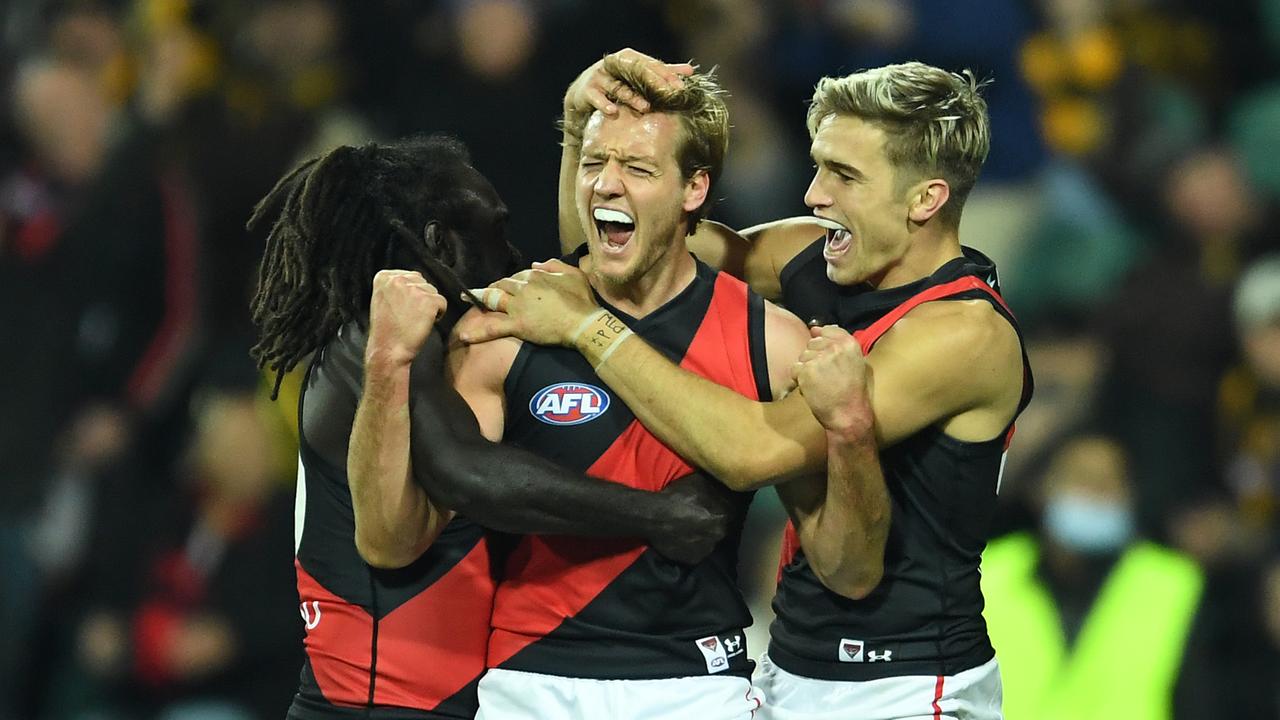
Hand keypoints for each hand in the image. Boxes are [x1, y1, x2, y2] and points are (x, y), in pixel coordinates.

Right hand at [366, 270, 447, 366]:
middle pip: (423, 282)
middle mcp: (398, 279)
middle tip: (410, 315)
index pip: (411, 276)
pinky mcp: (428, 300)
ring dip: (429, 306)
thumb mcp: (382, 299)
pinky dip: (438, 314)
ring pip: (433, 292)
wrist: (388, 349)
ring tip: (414, 319)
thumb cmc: (386, 330)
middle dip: (421, 298)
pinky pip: (442, 302)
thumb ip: (396, 287)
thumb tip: (415, 282)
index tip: (403, 307)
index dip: (412, 294)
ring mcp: (413, 289)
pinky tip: (423, 323)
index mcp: (384, 277)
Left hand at [458, 259, 598, 345]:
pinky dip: (477, 332)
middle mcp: (524, 288)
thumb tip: (536, 263)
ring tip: (467, 298)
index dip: (515, 280)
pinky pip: (493, 328)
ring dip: (480, 297)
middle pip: (503, 284)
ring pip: (493, 299)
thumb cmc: (583, 301)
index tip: (513, 285)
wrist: (585, 324)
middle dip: (493, 286)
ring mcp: (518, 307)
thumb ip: (554, 265)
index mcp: (537, 276)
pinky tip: (463, 336)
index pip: (519, 274)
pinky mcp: (517, 325)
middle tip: (487, 290)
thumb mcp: (574, 274)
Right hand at [564, 48, 693, 118]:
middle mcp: (614, 64)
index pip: (651, 65)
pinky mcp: (588, 90)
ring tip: (645, 107)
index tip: (681, 88)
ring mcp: (600, 76)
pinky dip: (604, 104)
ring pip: (618, 87)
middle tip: (668, 94)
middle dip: (653, 82)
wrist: (584, 91)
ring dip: (631, 97)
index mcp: (629, 57)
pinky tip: (613, 112)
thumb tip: (690, 71)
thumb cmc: (617, 82)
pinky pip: (597, 97)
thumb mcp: (638, 76)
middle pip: (636, 71)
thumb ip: (663, 72)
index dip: (667, 75)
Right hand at [649, 472, 737, 564]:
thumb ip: (716, 488)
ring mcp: (706, 550)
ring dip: (704, 536)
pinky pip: (696, 552)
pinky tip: (684, 538)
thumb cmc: (676, 497)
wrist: (654, 517)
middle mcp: (719, 535)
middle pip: (721, 529)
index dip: (723, 509)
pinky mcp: (693, 560)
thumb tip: (725, 487)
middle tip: (702, 518)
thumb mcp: (699, 483)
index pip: (732, 513)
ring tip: (691, 529)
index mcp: (723, 516)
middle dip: (714, 524)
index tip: (715, 507)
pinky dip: (692, 546)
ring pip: (709, 542)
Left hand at [793, 325, 873, 435]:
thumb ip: (837, 342)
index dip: (824, 345)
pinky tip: (813, 389)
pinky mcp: (806, 371)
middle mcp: (835, 347)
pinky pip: (794, 369)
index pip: (827, 330)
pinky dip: (799, 380)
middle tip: (827, 376)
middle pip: (812, 343)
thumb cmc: (851, 391)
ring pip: (802, 356)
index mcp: (849, 343)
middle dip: (815, 358)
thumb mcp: (854, 361)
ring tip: (821, 383)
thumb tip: (814, 328)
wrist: (848, 415)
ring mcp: (819, 359)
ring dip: (807, 369)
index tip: (829, 360)